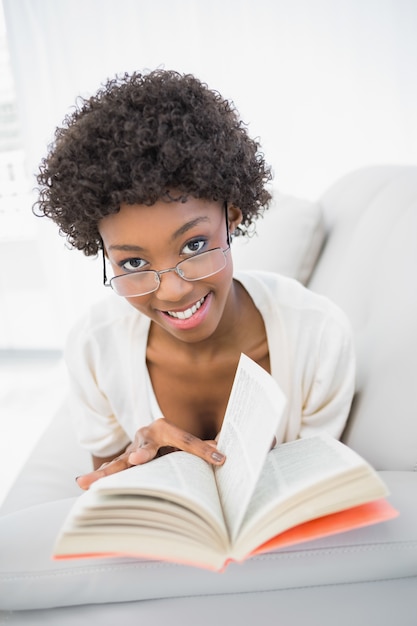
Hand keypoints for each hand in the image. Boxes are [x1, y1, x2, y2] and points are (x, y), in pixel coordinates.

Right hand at [76, 418, 225, 489]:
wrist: (153, 432)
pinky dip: (99, 477)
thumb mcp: (188, 443)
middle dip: (142, 453)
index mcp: (165, 427)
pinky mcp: (123, 461)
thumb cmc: (173, 441)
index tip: (217, 458)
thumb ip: (202, 448)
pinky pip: (112, 470)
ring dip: (106, 472)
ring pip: (120, 461)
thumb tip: (223, 455)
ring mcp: (131, 448)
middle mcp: (145, 435)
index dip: (201, 449)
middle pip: (144, 447)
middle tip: (139, 459)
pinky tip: (83, 483)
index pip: (185, 439)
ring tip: (89, 480)